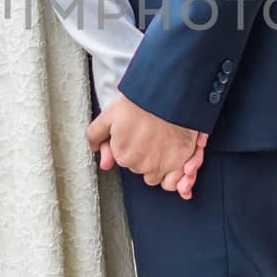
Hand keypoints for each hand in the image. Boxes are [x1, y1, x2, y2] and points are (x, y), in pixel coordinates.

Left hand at [88, 96, 208, 199]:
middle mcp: (140, 165)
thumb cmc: (139, 101)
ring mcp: (161, 166)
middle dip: (145, 157)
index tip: (139, 134)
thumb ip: (96, 134)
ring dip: (161, 166)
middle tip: (152, 137)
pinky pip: (176, 183)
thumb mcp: (109, 113)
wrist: (167, 93)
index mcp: (122, 154)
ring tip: (165, 147)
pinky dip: (178, 178)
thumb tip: (95, 150)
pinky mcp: (181, 164)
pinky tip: (179, 168)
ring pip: (157, 176)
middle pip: (141, 169)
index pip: (125, 160)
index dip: (131, 147)